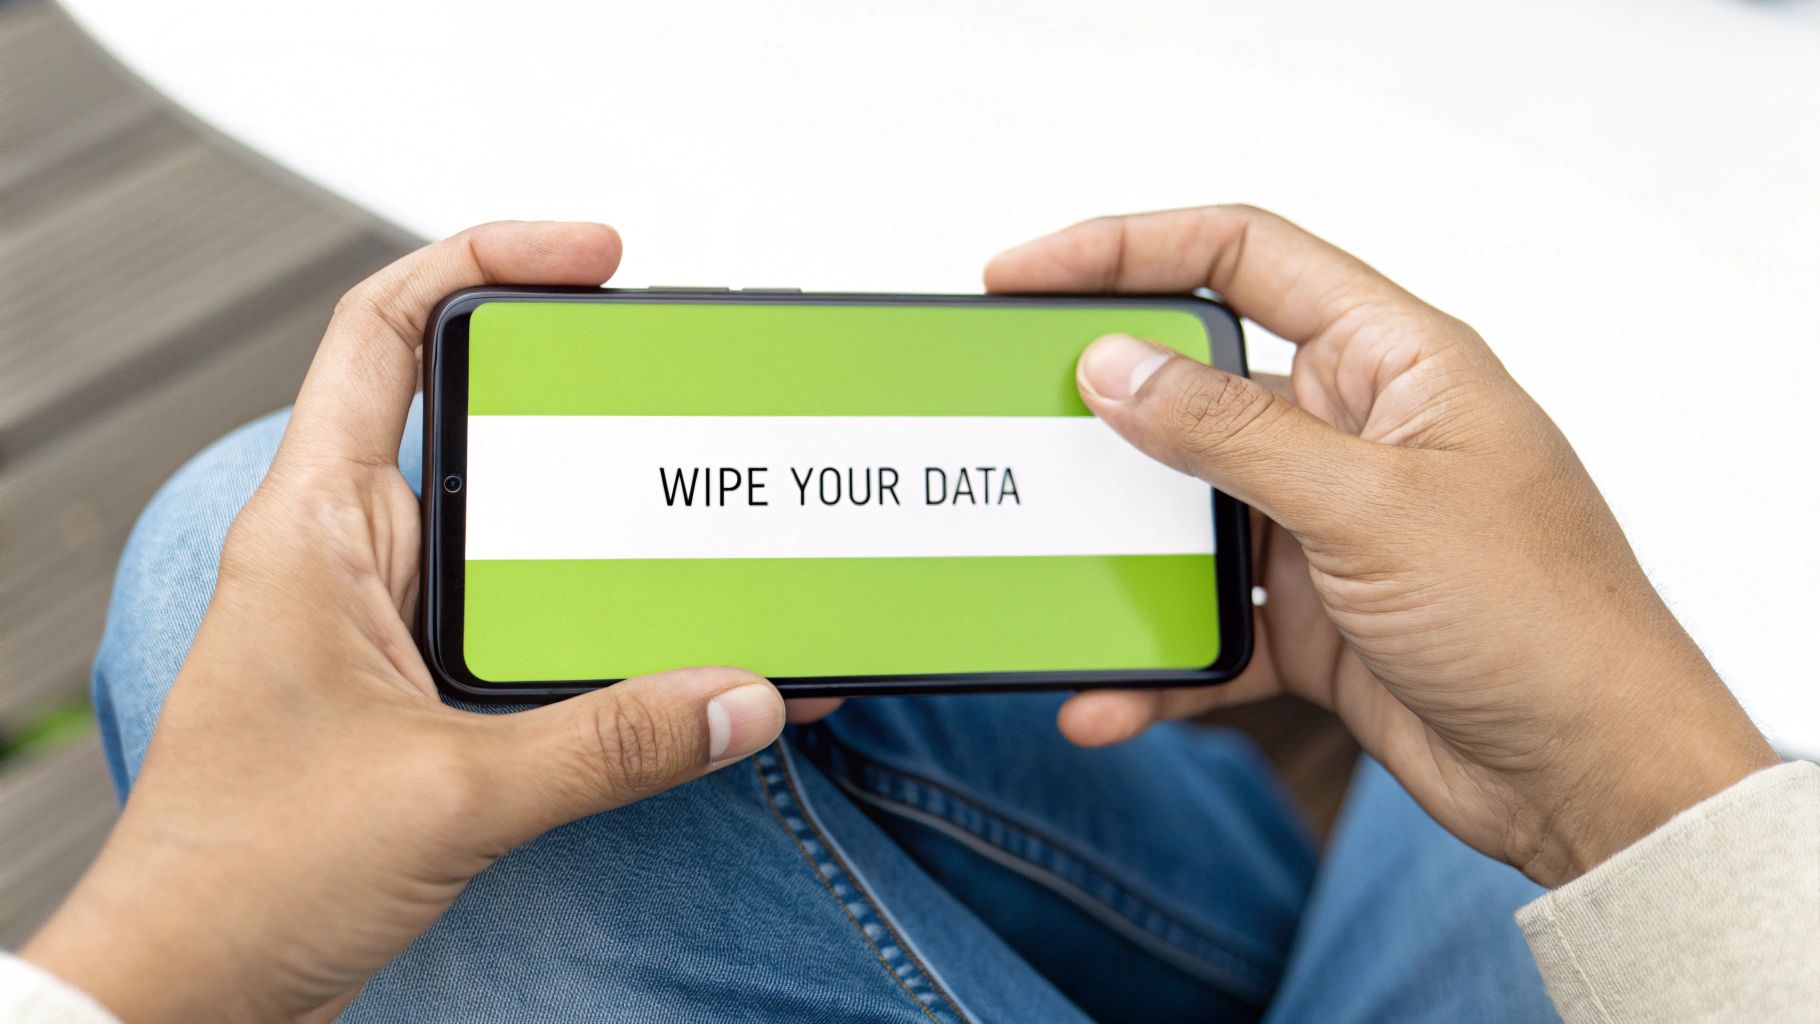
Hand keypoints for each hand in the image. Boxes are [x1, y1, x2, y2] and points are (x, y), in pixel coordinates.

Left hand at [23, 223, 787, 1022]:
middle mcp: (354, 558)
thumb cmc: (242, 878)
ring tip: (724, 542)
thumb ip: (610, 745)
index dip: (486, 261)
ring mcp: (394, 628)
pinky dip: (619, 641)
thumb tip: (743, 697)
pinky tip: (695, 668)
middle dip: (599, 413)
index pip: (382, 330)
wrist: (187, 994)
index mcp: (316, 530)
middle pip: (487, 429)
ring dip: (624, 544)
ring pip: (529, 543)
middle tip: (697, 409)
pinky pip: (541, 635)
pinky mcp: (429, 697)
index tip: (596, 259)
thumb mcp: (448, 796)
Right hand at [986, 205, 1777, 886]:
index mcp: (1390, 361)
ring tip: (1046, 581)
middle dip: (1100, 412)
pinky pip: (1205, 625)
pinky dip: (1155, 662)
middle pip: (1196, 387)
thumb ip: (1234, 434)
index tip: (1025, 277)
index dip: (1127, 250)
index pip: (1243, 258)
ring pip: (1187, 516)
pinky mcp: (1309, 621)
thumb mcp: (1371, 507)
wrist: (1593, 778)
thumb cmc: (1540, 619)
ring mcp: (1326, 528)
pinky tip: (1110, 697)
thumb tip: (1115, 365)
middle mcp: (1352, 432)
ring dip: (1119, 558)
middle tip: (1012, 427)